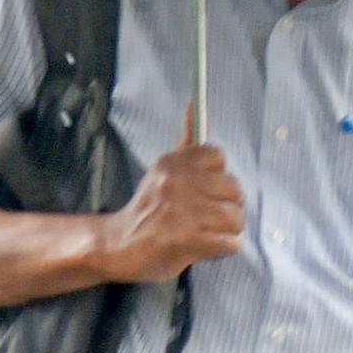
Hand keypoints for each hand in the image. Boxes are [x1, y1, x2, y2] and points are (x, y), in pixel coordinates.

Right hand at [101, 133, 242, 282]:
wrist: (118, 245)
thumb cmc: (147, 208)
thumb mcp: (163, 169)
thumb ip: (186, 142)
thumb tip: (195, 104)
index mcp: (173, 163)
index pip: (218, 157)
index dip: (217, 176)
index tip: (204, 189)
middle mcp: (177, 183)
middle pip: (234, 188)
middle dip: (228, 205)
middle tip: (211, 216)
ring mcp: (183, 213)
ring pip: (235, 217)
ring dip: (227, 230)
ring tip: (210, 232)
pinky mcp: (187, 241)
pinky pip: (230, 243)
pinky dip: (224, 248)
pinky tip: (208, 246)